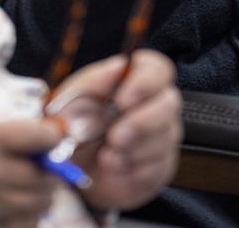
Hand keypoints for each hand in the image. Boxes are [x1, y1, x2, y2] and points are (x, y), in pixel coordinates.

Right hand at [0, 119, 62, 227]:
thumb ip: (5, 133)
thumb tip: (49, 134)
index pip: (41, 137)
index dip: (52, 136)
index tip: (50, 137)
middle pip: (43, 175)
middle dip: (48, 171)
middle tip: (40, 167)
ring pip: (38, 203)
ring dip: (40, 195)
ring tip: (29, 189)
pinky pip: (22, 224)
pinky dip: (27, 218)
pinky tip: (16, 208)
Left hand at [57, 51, 181, 211]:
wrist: (69, 169)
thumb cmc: (73, 127)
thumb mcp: (70, 99)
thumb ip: (93, 82)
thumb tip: (116, 67)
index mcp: (133, 81)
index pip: (157, 69)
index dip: (147, 81)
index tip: (123, 99)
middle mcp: (154, 105)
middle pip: (169, 104)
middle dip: (141, 123)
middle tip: (115, 137)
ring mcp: (161, 136)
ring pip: (164, 139)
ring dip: (132, 151)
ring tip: (106, 156)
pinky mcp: (161, 166)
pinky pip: (159, 168)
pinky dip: (133, 171)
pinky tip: (115, 169)